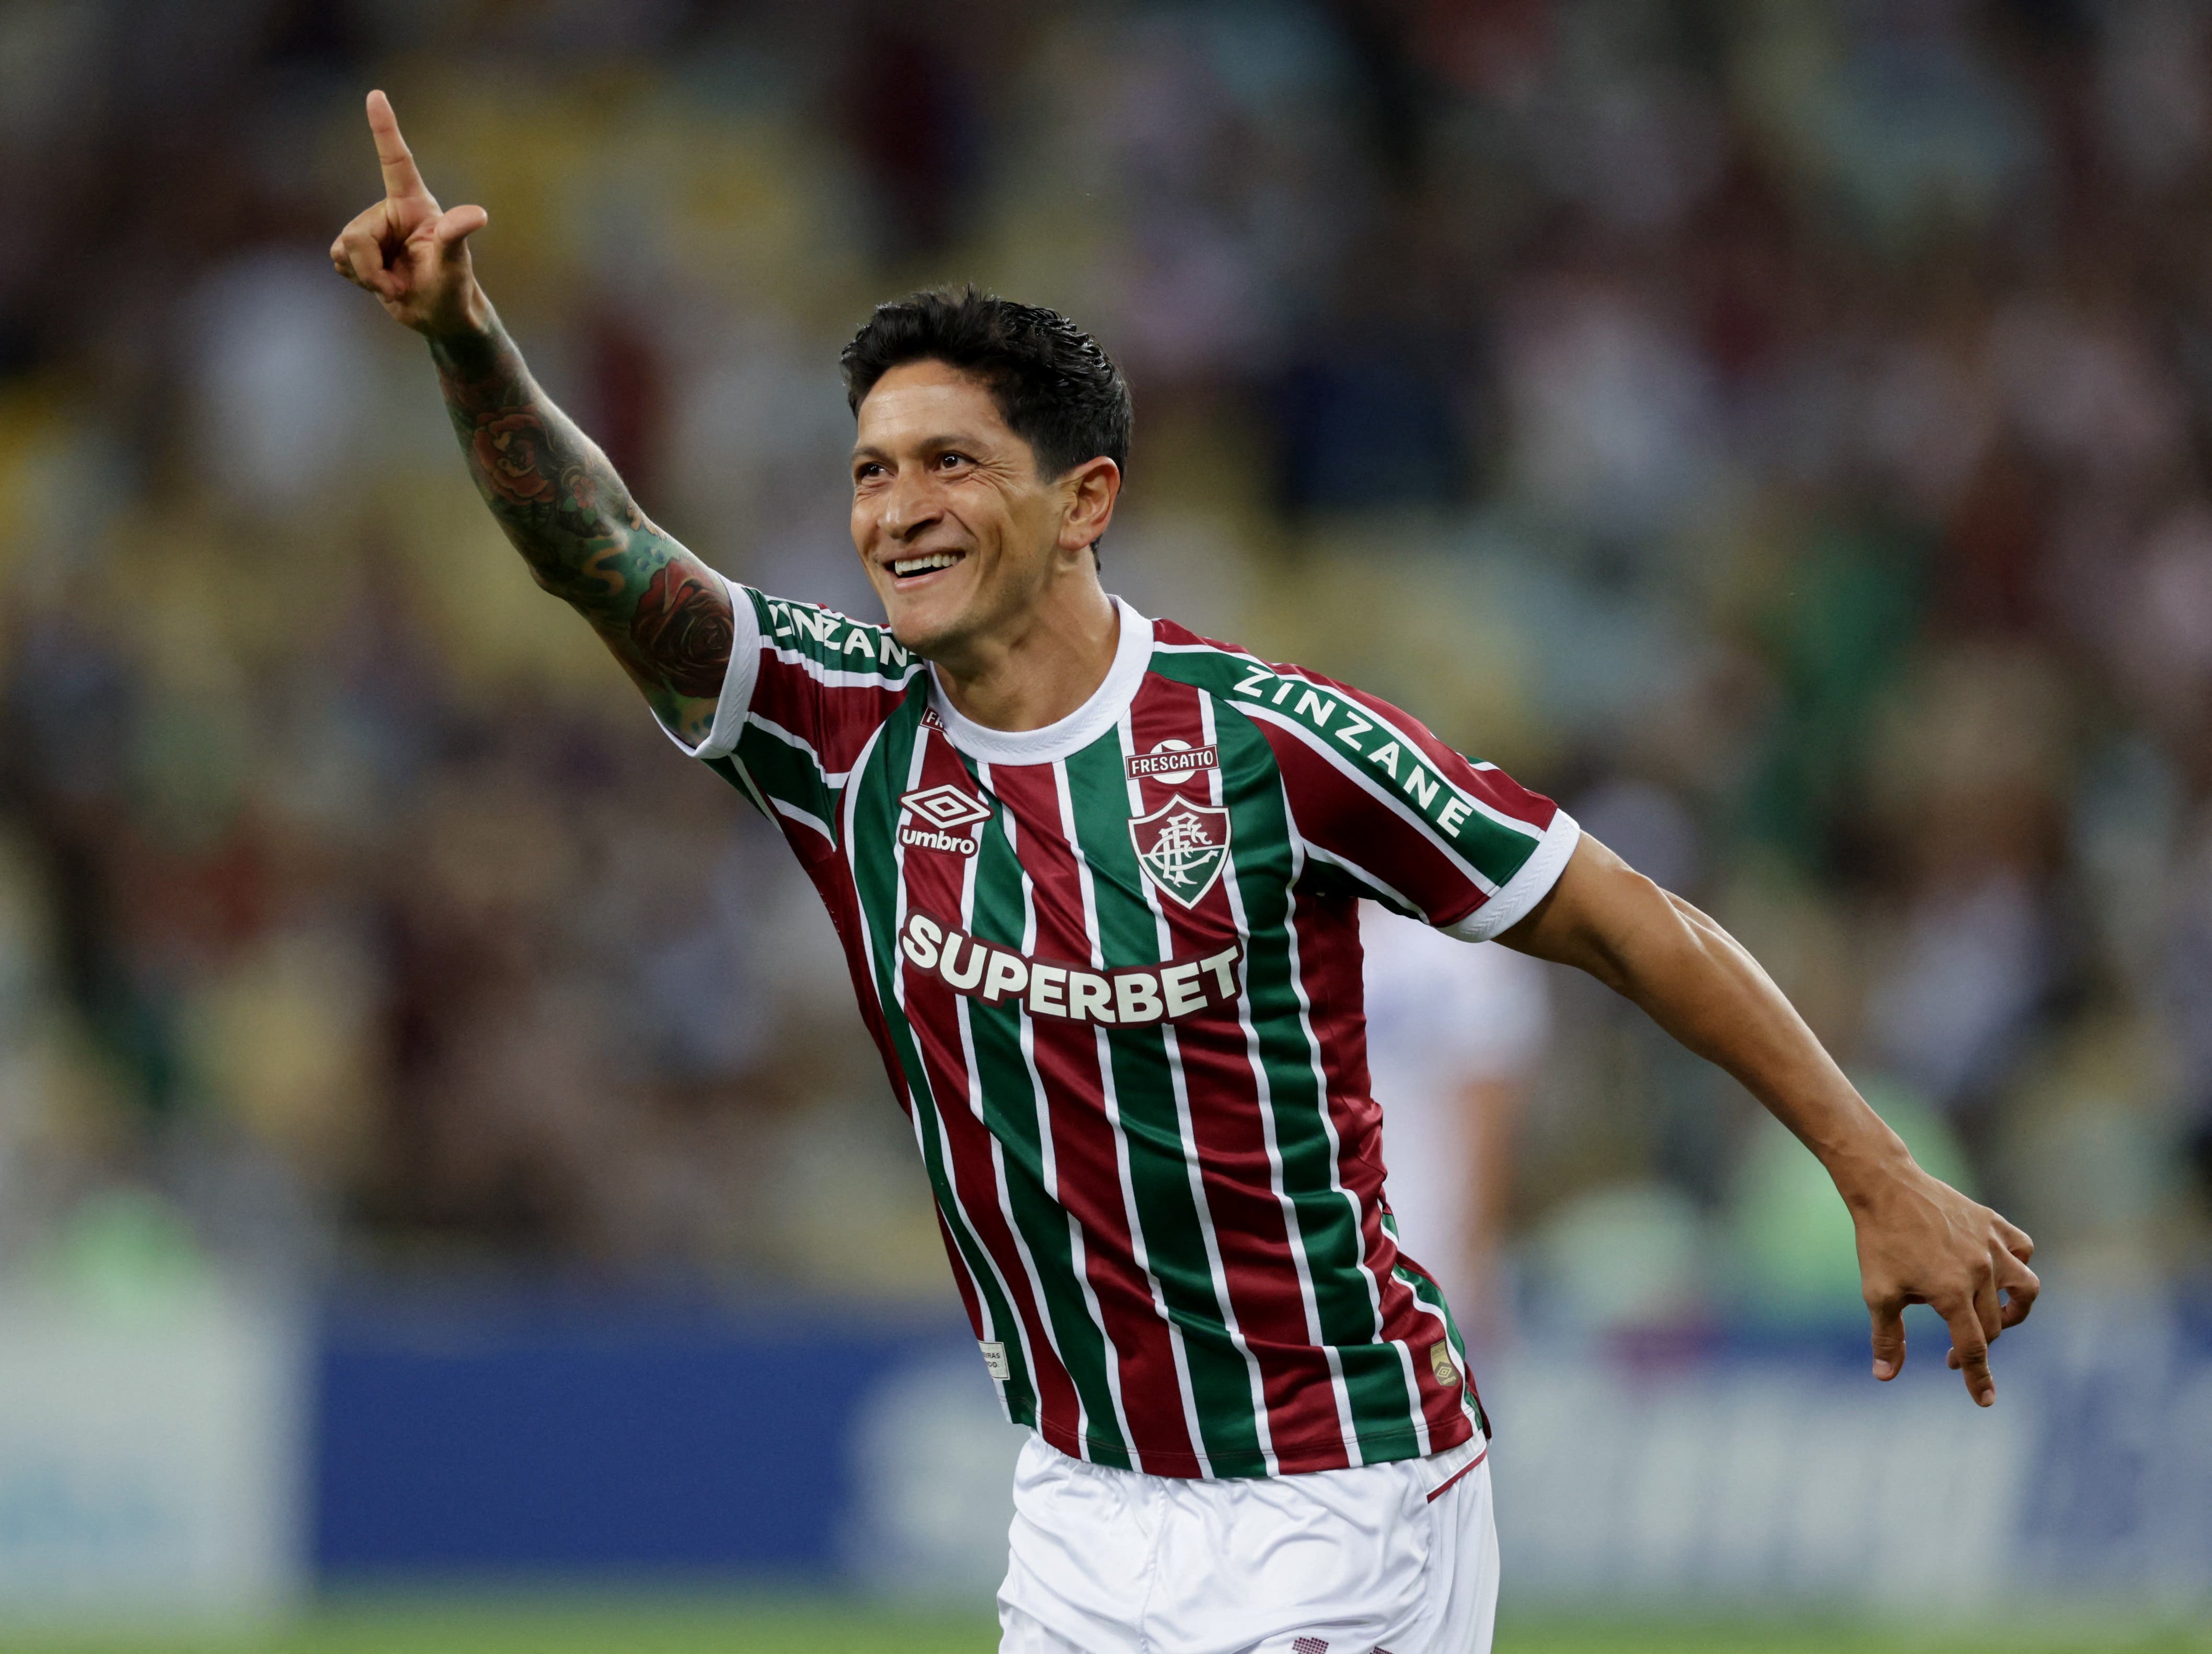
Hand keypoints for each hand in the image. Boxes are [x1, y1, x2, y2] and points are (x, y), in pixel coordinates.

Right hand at [329, 90, 488, 336]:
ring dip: (366, 276)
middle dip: (371, 268)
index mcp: (414, 205)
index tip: (376, 94)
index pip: (396, 161)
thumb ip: (456, 237)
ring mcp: (373, 231)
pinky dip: (357, 278)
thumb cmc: (454, 289)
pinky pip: (338, 260)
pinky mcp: (359, 251)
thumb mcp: (454, 266)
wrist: (441, 317)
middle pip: (355, 234)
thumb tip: (477, 214)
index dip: (385, 128)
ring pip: (343, 249)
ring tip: (395, 284)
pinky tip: (381, 283)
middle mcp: (390, 213)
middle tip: (402, 284)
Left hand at [1852, 1159, 2038, 1405]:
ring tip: (1998, 1316)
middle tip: (1954, 1352)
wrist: (1885, 1186)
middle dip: (1979, 1345)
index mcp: (1952, 1293)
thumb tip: (1885, 1376)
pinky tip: (2000, 1270)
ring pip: (2026, 1286)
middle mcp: (1980, 1271)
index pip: (1973, 1347)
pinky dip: (2018, 1261)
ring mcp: (1990, 1244)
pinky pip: (2022, 1246)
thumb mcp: (1877, 1293)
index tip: (1985, 1400)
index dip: (1978, 1377)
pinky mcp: (1992, 1222)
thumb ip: (1887, 1336)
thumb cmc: (1879, 1241)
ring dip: (2017, 1308)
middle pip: (1995, 1323)